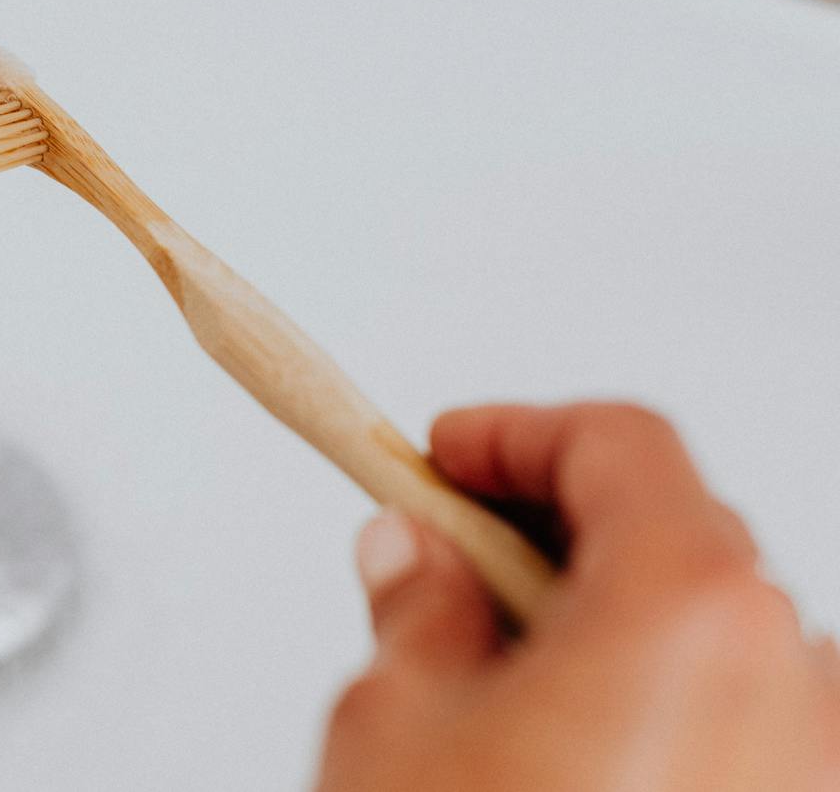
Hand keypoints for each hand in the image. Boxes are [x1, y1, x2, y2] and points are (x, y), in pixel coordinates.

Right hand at [318, 403, 839, 791]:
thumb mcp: (396, 727)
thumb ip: (418, 611)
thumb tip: (417, 564)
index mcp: (694, 615)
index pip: (622, 446)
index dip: (515, 436)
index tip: (446, 455)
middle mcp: (796, 681)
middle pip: (680, 539)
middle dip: (557, 531)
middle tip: (452, 549)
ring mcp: (818, 764)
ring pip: (718, 641)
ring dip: (615, 624)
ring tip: (500, 673)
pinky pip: (749, 727)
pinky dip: (667, 708)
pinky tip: (569, 751)